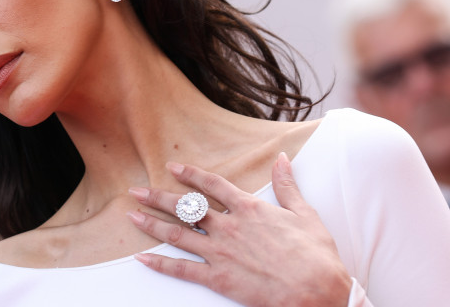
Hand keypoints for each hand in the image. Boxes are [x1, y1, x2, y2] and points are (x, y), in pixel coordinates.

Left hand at [127, 153, 351, 306]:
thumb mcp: (305, 213)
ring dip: (152, 224)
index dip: (190, 175)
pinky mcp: (219, 278)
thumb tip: (282, 158)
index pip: (211, 185)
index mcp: (249, 209)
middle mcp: (229, 227)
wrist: (318, 291)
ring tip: (131, 216)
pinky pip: (182, 270)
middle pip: (186, 208)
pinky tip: (142, 259)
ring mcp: (221, 253)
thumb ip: (287, 185)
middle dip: (158, 197)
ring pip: (178, 235)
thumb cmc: (315, 255)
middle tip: (136, 191)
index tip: (172, 168)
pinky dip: (160, 264)